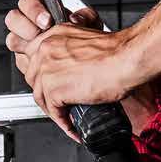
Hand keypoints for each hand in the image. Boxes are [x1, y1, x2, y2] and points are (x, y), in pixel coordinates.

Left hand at [5, 0, 124, 137]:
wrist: (125, 59)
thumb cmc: (116, 52)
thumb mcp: (85, 44)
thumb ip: (70, 54)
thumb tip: (67, 73)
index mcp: (53, 35)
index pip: (35, 59)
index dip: (43, 77)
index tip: (51, 88)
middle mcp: (45, 49)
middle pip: (34, 79)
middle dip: (46, 95)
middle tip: (60, 105)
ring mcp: (46, 69)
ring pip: (41, 96)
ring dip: (54, 111)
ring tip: (68, 118)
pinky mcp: (53, 88)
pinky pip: (53, 111)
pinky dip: (64, 122)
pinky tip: (73, 126)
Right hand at [5, 0, 102, 59]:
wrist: (84, 56)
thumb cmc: (83, 36)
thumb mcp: (90, 23)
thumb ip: (85, 16)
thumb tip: (76, 19)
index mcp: (41, 10)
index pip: (27, 3)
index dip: (34, 10)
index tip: (47, 20)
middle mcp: (29, 25)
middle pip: (13, 18)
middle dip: (25, 25)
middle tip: (40, 32)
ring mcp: (25, 43)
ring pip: (12, 39)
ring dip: (23, 43)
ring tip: (38, 47)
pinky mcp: (26, 61)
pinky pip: (20, 60)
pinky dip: (29, 62)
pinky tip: (41, 62)